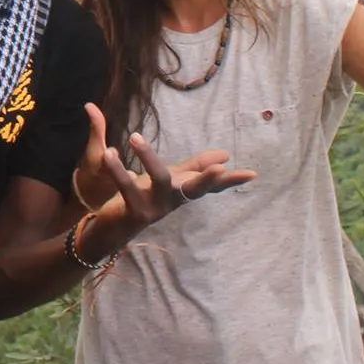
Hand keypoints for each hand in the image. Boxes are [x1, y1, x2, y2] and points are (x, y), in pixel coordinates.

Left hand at [70, 103, 252, 252]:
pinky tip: (110, 152)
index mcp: (182, 191)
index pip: (211, 185)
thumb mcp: (172, 179)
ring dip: (148, 157)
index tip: (253, 174)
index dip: (231, 181)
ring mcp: (156, 208)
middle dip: (207, 178)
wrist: (113, 227)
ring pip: (159, 181)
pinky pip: (128, 188)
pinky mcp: (135, 212)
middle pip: (194, 188)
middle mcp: (173, 201)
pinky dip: (118, 170)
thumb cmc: (146, 197)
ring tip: (135, 136)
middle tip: (221, 167)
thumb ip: (196, 167)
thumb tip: (227, 155)